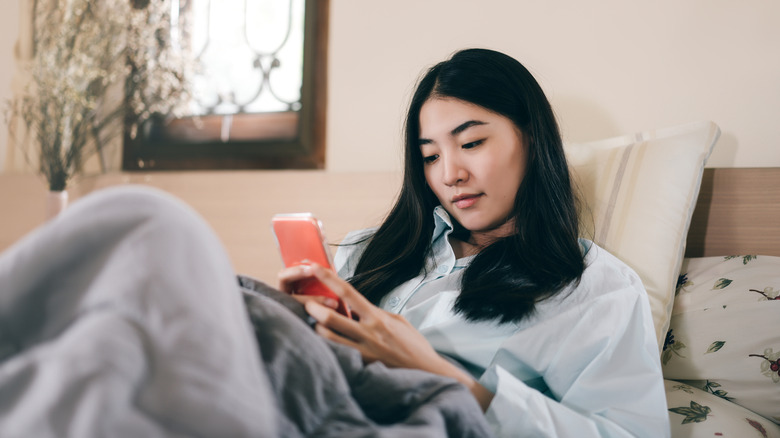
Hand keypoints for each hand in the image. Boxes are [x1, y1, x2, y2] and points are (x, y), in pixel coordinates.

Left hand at [280, 262, 495, 410]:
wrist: (428, 372)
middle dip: (313, 308)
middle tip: (305, 303)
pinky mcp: (362, 366)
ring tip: (312, 324)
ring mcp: (364, 351)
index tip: (314, 267)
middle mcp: (368, 332)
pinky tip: (320, 345)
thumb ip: (376, 313)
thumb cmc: (414, 346)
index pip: (348, 292)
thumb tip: (359, 307)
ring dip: (317, 329)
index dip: (328, 278)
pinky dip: (326, 347)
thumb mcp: (398, 321)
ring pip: (329, 337)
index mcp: (377, 316)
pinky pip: (338, 355)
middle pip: (332, 316)